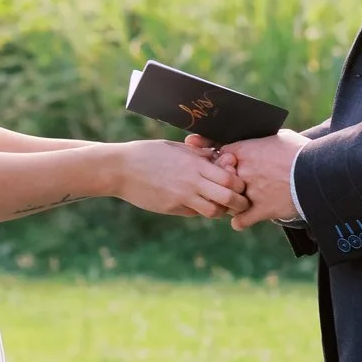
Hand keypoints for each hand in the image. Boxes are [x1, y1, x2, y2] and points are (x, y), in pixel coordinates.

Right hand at [111, 139, 247, 219]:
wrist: (120, 169)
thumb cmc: (148, 153)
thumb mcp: (176, 148)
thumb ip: (198, 154)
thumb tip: (218, 157)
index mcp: (195, 163)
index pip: (230, 178)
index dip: (239, 184)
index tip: (239, 184)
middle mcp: (191, 181)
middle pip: (228, 197)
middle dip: (239, 202)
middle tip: (241, 203)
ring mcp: (181, 197)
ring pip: (213, 211)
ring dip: (220, 210)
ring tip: (219, 206)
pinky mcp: (171, 208)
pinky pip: (194, 213)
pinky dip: (200, 211)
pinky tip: (196, 204)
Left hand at [215, 129, 306, 230]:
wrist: (319, 173)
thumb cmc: (302, 151)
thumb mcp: (282, 137)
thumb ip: (264, 140)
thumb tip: (261, 140)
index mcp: (246, 150)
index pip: (221, 154)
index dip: (224, 159)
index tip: (229, 163)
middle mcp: (244, 171)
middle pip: (222, 178)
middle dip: (227, 181)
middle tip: (232, 183)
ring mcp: (251, 192)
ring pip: (229, 200)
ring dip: (233, 201)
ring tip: (238, 201)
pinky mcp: (262, 209)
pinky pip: (241, 220)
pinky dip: (240, 222)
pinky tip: (242, 220)